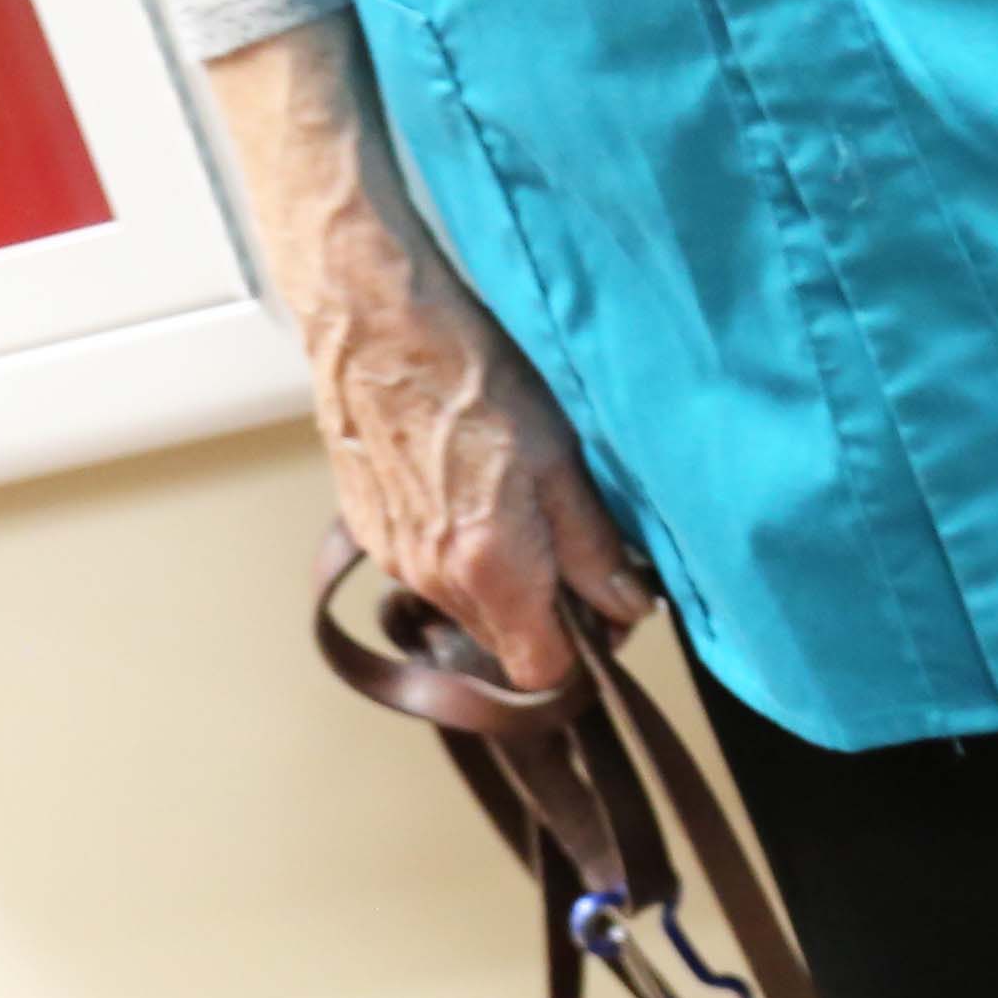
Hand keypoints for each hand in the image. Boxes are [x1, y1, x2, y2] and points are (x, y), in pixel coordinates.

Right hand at [209, 18, 657, 687]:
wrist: (376, 325)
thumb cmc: (474, 375)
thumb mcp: (562, 459)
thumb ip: (594, 548)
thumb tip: (628, 605)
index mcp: (491, 570)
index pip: (542, 672)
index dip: (581, 650)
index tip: (604, 607)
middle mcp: (435, 579)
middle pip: (502, 640)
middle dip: (543, 612)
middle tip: (572, 544)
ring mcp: (395, 558)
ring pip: (464, 604)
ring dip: (500, 577)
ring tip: (515, 499)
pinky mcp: (369, 531)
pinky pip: (426, 566)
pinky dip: (455, 546)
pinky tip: (467, 483)